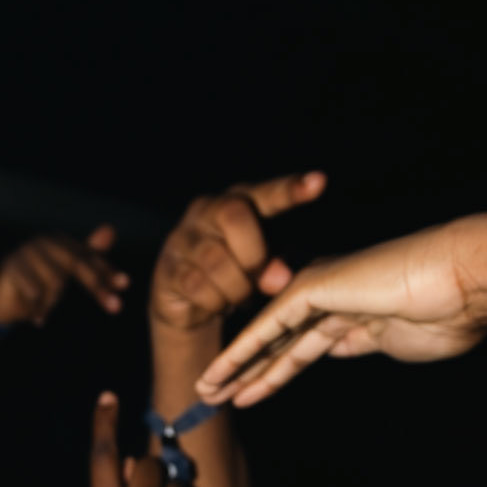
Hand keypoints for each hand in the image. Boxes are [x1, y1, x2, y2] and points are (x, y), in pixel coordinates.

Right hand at [0, 225, 126, 327]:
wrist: (0, 303)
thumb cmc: (36, 288)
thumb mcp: (65, 274)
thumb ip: (88, 255)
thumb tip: (111, 230)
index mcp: (58, 241)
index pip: (88, 256)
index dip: (106, 270)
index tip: (124, 285)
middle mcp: (43, 242)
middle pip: (76, 263)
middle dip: (96, 286)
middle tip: (115, 307)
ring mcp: (25, 252)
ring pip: (55, 281)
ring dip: (52, 302)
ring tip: (44, 310)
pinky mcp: (10, 265)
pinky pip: (35, 291)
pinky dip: (39, 308)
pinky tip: (38, 318)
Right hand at [149, 172, 325, 334]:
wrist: (190, 303)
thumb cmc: (238, 274)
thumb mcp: (266, 266)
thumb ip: (279, 265)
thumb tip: (279, 279)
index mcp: (239, 202)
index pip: (266, 192)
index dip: (290, 189)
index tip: (319, 183)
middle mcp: (207, 210)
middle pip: (235, 214)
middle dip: (254, 253)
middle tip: (262, 279)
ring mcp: (183, 238)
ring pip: (216, 259)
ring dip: (236, 288)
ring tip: (240, 297)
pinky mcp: (168, 268)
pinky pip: (196, 285)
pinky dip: (214, 302)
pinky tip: (217, 304)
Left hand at [195, 207, 486, 405]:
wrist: (465, 281)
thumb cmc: (450, 313)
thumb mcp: (401, 342)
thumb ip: (368, 342)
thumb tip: (346, 348)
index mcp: (357, 310)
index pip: (306, 346)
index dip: (276, 370)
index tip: (252, 392)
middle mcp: (334, 297)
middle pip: (279, 342)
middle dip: (247, 370)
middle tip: (214, 395)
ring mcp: (322, 290)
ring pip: (267, 336)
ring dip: (233, 366)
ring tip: (204, 392)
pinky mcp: (312, 288)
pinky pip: (268, 328)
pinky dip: (241, 352)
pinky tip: (218, 373)